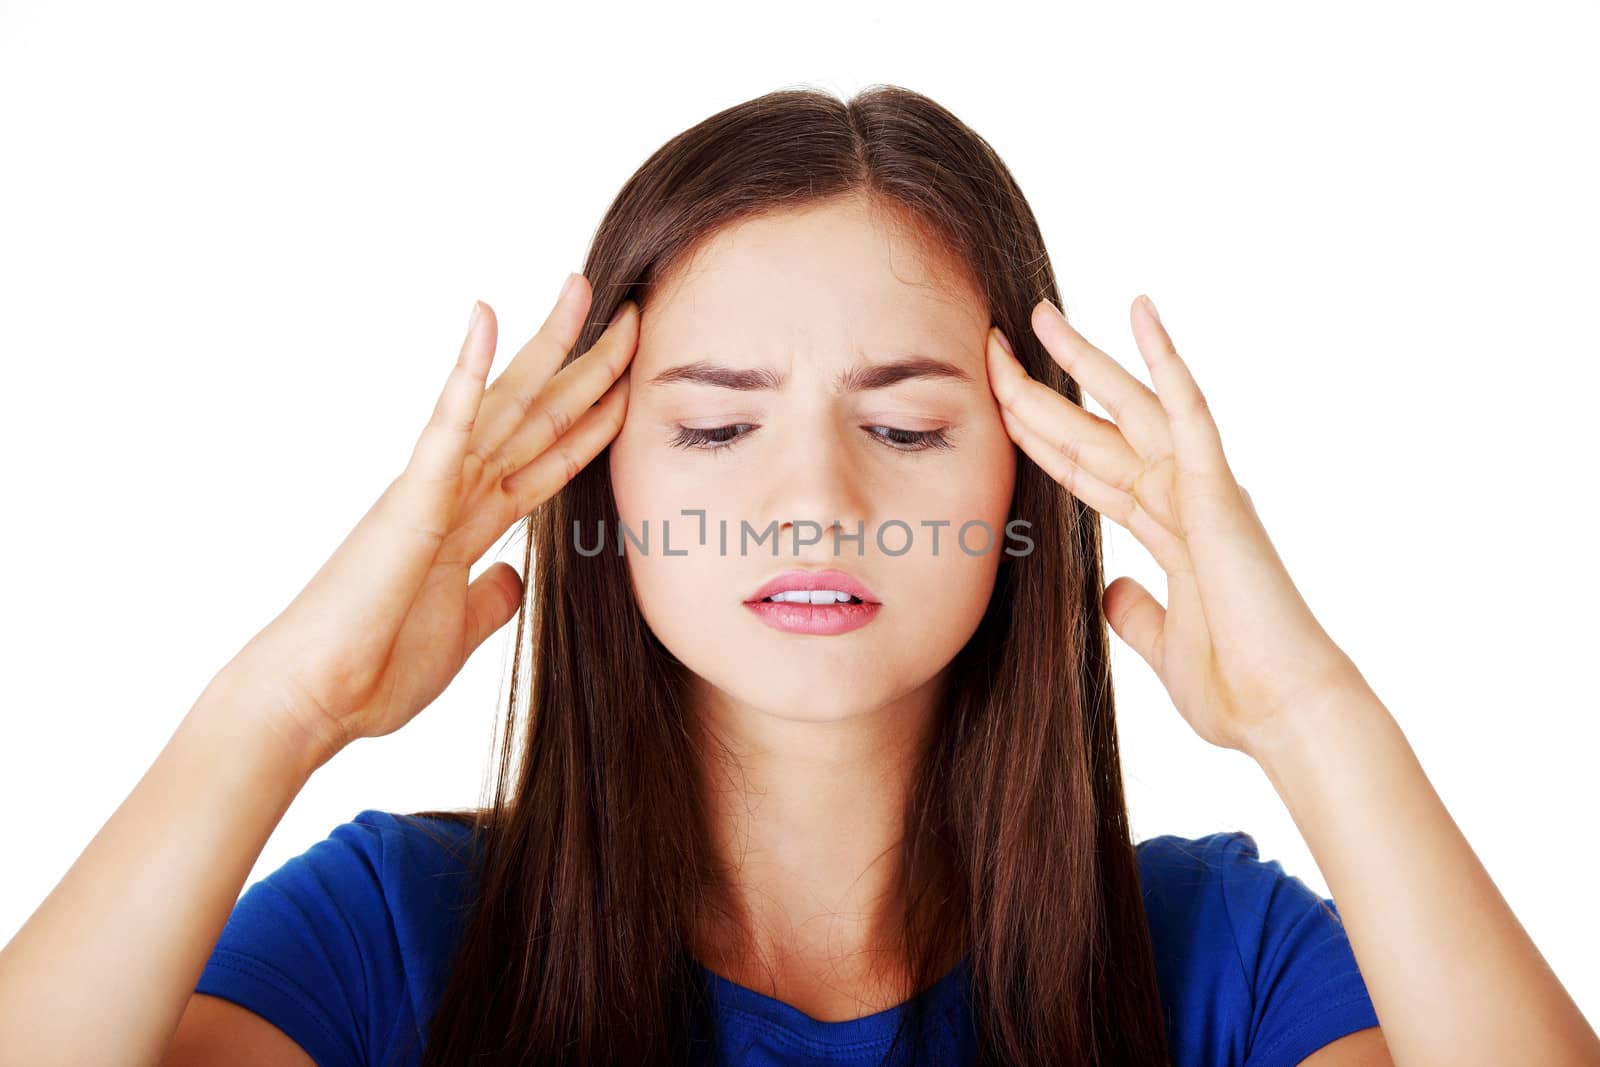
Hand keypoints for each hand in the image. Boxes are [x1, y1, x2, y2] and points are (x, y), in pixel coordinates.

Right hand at [222, 274, 635, 768]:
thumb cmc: (374, 670)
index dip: (596, 419)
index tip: (634, 381)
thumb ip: (491, 597)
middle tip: (635, 311)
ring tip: (580, 289)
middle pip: (538, 415)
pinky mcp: (410, 500)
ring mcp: (433, 488)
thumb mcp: (461, 632)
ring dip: (547, 348)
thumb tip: (515, 578)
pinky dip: (466, 373)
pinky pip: (447, 427)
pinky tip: (485, 320)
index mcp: (471, 521)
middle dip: (590, 365)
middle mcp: (456, 491)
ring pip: (507, 405)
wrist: (315, 700)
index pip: (550, 456)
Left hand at [985, 295, 1362, 756]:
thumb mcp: (1162, 645)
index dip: (1040, 435)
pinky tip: (1139, 311)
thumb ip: (1136, 612)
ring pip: (1128, 408)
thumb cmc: (1239, 689)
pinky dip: (1164, 360)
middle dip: (1040, 388)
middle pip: (1094, 429)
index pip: (1086, 469)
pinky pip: (1187, 411)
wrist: (1286, 715)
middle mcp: (1182, 498)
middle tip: (992, 342)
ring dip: (1081, 359)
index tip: (999, 402)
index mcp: (1168, 530)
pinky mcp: (1218, 493)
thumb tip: (1110, 591)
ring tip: (1037, 313)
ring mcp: (1201, 490)